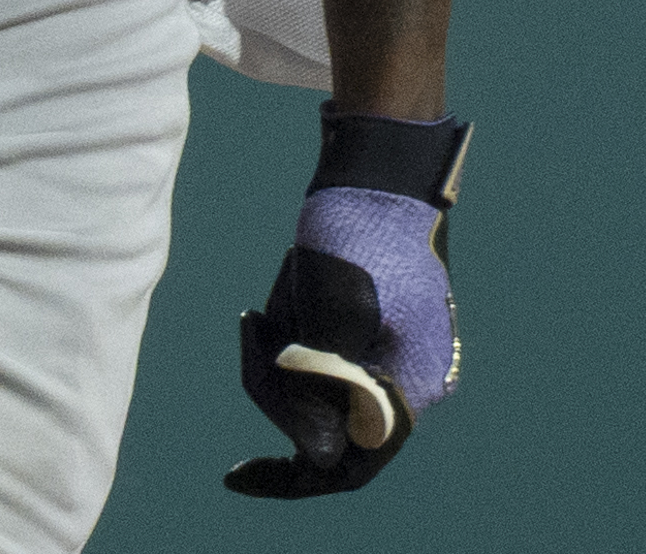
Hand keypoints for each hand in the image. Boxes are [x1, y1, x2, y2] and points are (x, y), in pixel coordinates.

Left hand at [225, 115, 465, 500]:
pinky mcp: (368, 330)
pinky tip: (280, 291)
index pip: (351, 463)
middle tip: (252, 328)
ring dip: (279, 353)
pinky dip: (289, 334)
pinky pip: (316, 356)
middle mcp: (405, 379)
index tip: (235, 475)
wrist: (374, 169)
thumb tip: (318, 456)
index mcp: (410, 385)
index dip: (293, 476)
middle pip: (322, 423)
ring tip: (267, 302)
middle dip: (275, 386)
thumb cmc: (359, 231)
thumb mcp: (333, 309)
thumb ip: (323, 384)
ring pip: (312, 387)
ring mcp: (388, 354)